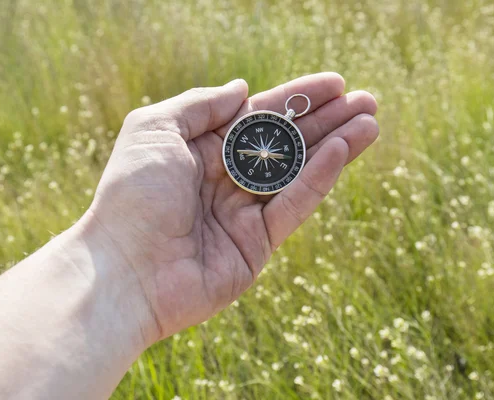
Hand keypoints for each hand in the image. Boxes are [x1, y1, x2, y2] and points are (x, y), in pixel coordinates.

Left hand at [86, 73, 378, 343]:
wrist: (123, 271)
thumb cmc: (131, 196)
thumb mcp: (154, 130)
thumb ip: (199, 105)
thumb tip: (242, 89)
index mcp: (202, 151)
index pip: (259, 118)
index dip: (297, 100)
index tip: (334, 84)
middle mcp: (226, 180)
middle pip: (286, 144)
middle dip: (326, 121)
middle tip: (366, 101)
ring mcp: (243, 215)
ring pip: (298, 173)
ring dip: (336, 146)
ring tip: (370, 122)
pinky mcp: (256, 246)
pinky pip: (293, 206)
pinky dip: (319, 179)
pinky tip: (342, 152)